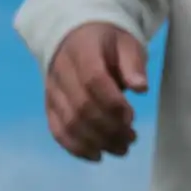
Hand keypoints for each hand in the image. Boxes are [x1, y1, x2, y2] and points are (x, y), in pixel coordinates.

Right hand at [45, 22, 147, 162]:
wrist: (76, 36)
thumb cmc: (107, 42)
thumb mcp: (126, 43)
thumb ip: (133, 63)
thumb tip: (140, 87)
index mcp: (81, 50)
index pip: (93, 81)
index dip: (113, 104)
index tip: (132, 117)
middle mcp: (61, 70)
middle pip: (82, 107)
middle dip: (110, 129)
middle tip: (132, 138)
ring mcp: (53, 89)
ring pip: (70, 123)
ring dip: (98, 142)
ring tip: (121, 148)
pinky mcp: (50, 105)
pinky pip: (58, 131)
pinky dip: (77, 148)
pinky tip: (97, 155)